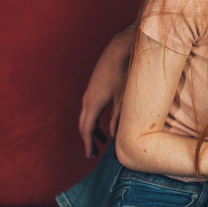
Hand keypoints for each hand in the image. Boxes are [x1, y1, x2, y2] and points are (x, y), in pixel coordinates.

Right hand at [78, 27, 133, 157]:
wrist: (119, 50)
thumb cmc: (124, 73)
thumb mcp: (124, 99)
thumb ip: (119, 119)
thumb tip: (114, 137)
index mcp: (92, 104)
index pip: (87, 130)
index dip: (89, 145)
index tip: (91, 156)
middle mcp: (87, 99)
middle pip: (83, 125)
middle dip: (89, 140)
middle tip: (94, 153)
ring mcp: (89, 92)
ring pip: (86, 116)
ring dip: (92, 129)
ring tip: (103, 141)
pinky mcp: (94, 87)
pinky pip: (90, 108)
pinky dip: (94, 119)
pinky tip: (104, 121)